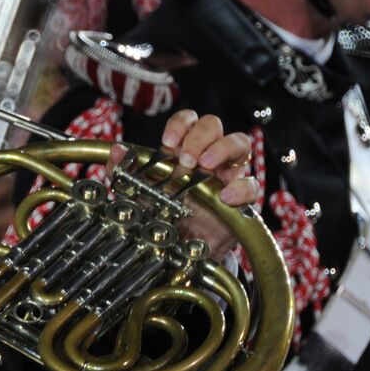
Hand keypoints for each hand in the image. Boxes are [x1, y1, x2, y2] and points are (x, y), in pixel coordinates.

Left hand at [110, 110, 258, 259]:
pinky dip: (241, 187)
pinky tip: (224, 195)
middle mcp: (207, 156)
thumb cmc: (163, 214)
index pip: (189, 121)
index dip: (181, 124)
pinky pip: (252, 185)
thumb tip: (117, 151)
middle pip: (214, 125)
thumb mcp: (138, 192)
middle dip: (200, 136)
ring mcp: (227, 174)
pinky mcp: (241, 199)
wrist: (178, 249)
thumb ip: (124, 170)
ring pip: (240, 143)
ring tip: (205, 165)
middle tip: (187, 159)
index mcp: (183, 149)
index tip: (168, 141)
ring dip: (223, 149)